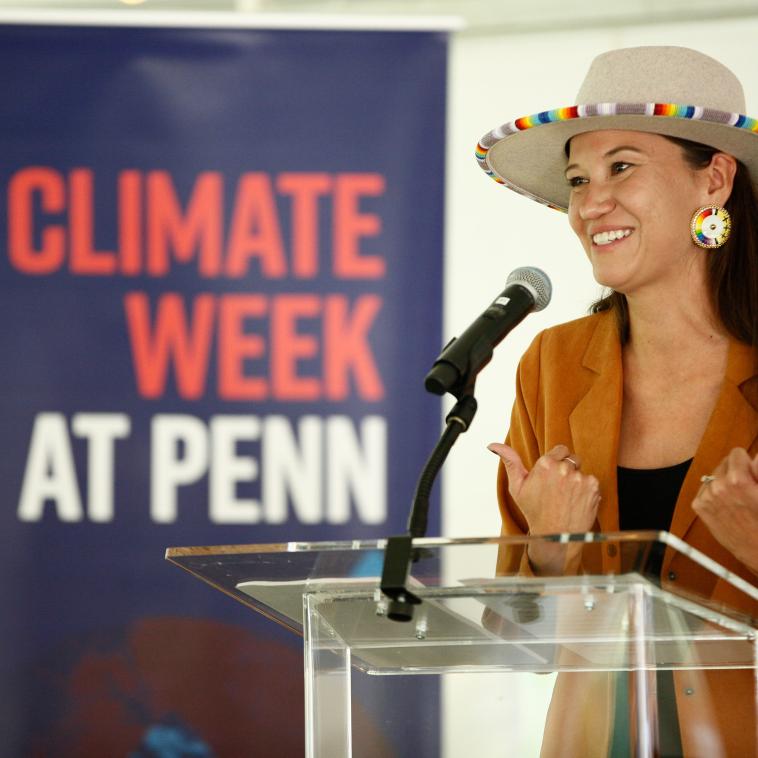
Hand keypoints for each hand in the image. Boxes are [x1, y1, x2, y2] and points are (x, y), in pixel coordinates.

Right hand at [488, 442, 600, 573]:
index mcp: (545, 464)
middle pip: (572, 459)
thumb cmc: (534, 512)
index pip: (560, 449)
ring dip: (576, 481)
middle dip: (567, 470)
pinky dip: (586, 490)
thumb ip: (510, 461)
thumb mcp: (517, 487)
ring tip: (566, 498)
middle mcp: (563, 468)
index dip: (557, 462)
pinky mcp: (593, 487)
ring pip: (581, 471)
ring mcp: (580, 478)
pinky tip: (576, 502)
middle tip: (559, 489)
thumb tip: (493, 445)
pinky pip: (591, 482)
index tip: (553, 475)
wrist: (554, 536)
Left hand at [692, 448, 757, 573]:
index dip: (747, 463)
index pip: (736, 453)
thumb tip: (753, 458)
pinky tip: (727, 505)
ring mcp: (707, 497)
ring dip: (724, 482)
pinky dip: (714, 493)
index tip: (753, 475)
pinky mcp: (700, 507)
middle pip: (724, 463)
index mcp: (738, 480)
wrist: (757, 550)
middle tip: (747, 488)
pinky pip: (705, 489)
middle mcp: (718, 486)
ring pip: (713, 476)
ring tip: (738, 499)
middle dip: (735, 471)